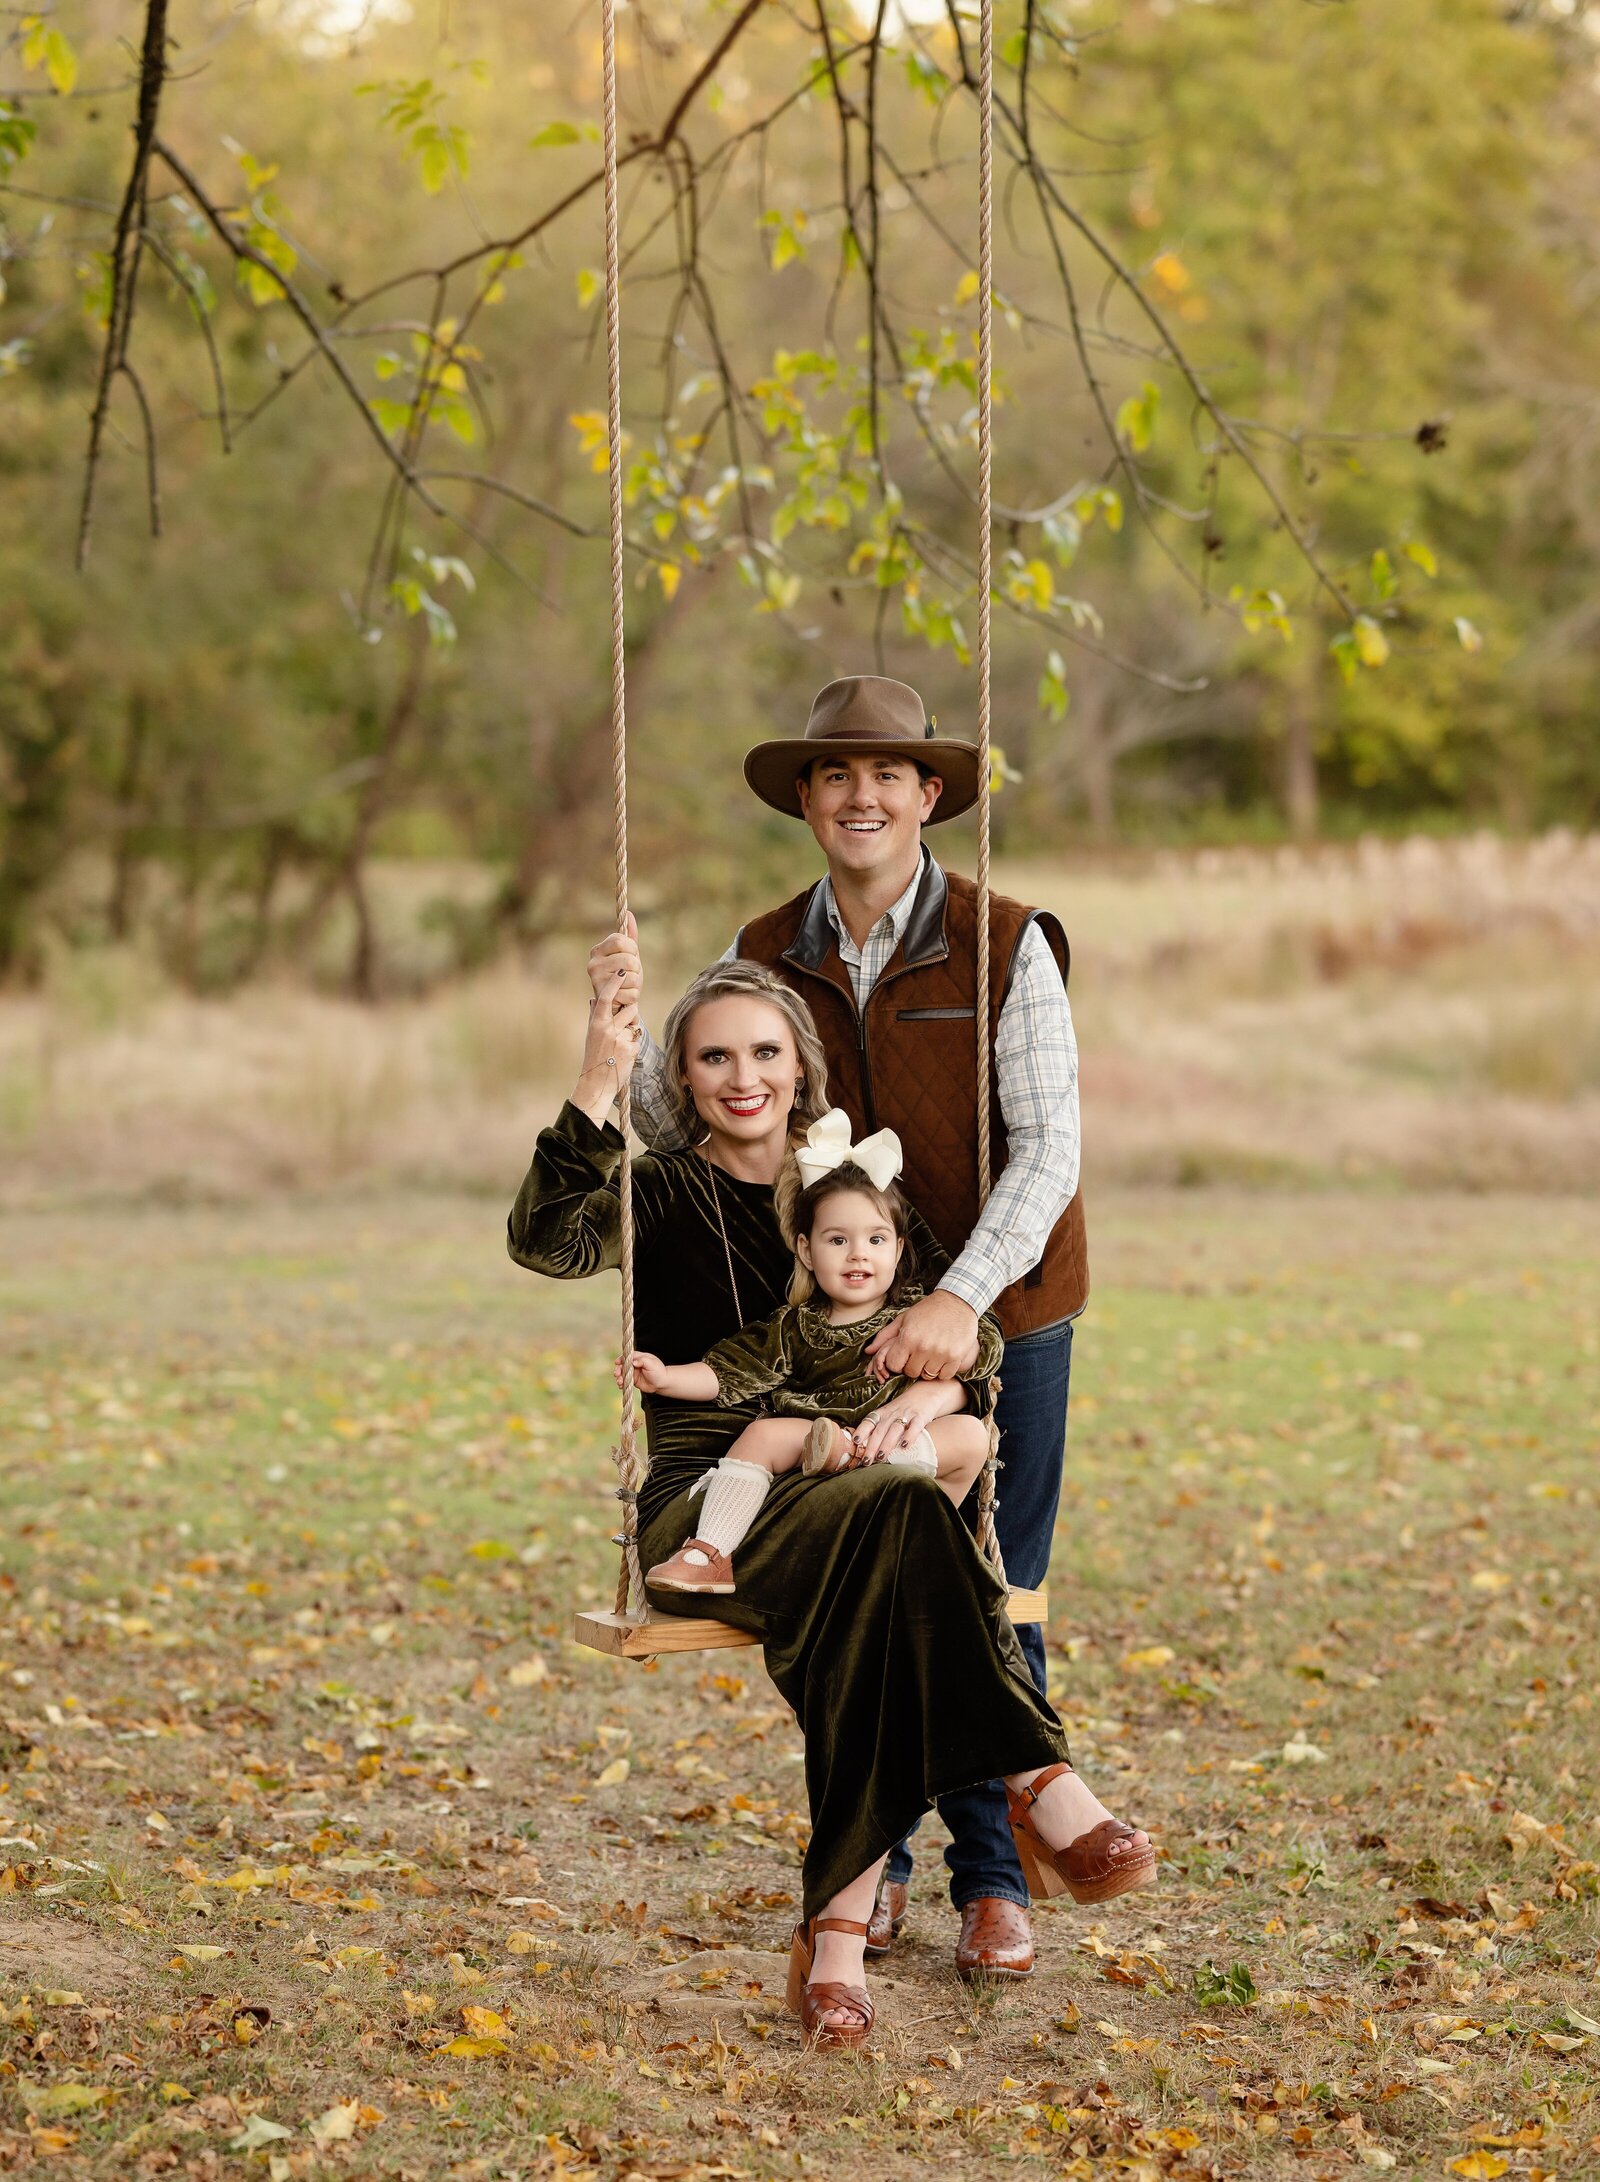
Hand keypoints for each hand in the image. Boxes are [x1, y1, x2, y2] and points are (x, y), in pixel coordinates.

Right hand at [574, 963, 640, 1120]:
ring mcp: (619, 1039)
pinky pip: (637, 1039)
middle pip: (629, 1009)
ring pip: (635, 1023)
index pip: (605, 997)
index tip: (621, 971)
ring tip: (620, 1043)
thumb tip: (594, 999)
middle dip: (629, 1014)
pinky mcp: (630, 1049)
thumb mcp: (591, 1035)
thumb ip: (595, 1017)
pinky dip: (633, 1045)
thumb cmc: (593, 1057)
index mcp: (596, 1023)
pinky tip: (623, 1055)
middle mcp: (607, 1029)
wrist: (596, 1083)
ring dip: (631, 1030)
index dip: (614, 983)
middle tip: (621, 1027)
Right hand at [587, 913, 642, 1013]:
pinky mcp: (605, 997)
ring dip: (636, 982)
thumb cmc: (622, 976)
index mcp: (597, 951)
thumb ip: (630, 936)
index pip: (620, 940)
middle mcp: (593, 964)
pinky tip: (625, 995)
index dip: (632, 948)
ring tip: (626, 985)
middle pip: (629, 959)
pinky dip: (634, 995)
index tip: (631, 954)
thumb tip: (630, 914)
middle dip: (636, 968)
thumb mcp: (628, 954)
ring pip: (633, 976)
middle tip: (629, 973)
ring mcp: (597, 981)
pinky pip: (633, 992)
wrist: (615, 1003)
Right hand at [615, 1350, 668, 1392]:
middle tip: (616, 1374)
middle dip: (619, 1369)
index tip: (617, 1362)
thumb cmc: (659, 1372)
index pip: (629, 1356)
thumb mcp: (652, 1364)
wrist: (662, 1384)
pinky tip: (621, 1386)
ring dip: (619, 1377)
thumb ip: (642, 1361)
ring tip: (619, 1382)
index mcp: (640, 1357)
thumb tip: (633, 1362)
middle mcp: (636, 1364)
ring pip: (623, 1373)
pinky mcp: (634, 1380)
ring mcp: (634, 1372)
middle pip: (624, 1365)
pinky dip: (622, 1383)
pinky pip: (625, 1381)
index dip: (622, 1359)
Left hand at [848, 1381, 950, 1462]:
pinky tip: (904, 1446)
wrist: (925, 1393)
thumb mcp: (888, 1415)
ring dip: (886, 1444)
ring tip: (881, 1457)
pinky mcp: (920, 1417)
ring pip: (894, 1430)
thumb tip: (864, 1450)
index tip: (856, 1442)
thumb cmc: (903, 1409)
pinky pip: (914, 1427)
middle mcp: (892, 1414)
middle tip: (866, 1461)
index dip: (861, 1431)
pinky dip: (909, 1436)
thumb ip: (879, 1429)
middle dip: (872, 1446)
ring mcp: (906, 1415)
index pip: (868, 1422)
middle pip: (880, 1430)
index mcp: (882, 1413)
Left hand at [866, 1290, 980, 1381]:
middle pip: (911, 1372)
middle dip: (913, 1365)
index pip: (894, 1366)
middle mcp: (923, 1347)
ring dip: (928, 1368)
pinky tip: (943, 1357)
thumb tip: (868, 1351)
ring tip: (932, 1353)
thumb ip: (885, 1336)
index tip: (904, 1355)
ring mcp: (940, 1353)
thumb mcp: (904, 1318)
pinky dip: (943, 1370)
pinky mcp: (955, 1357)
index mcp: (908, 1338)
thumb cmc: (928, 1310)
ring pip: (928, 1375)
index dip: (897, 1362)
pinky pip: (944, 1375)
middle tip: (919, 1353)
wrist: (957, 1301)